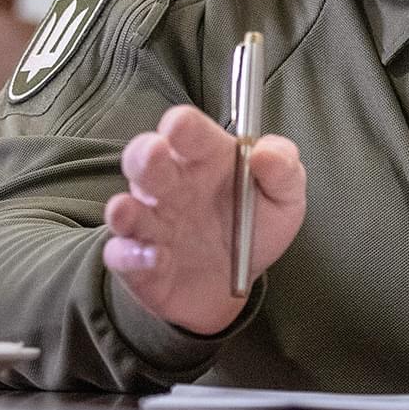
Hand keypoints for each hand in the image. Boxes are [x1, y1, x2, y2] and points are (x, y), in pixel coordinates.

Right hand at [101, 104, 305, 334]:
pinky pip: (123, 255)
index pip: (188, 130)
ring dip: (124, 208)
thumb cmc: (255, 226)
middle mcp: (172, 185)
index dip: (182, 125)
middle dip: (144, 154)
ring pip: (124, 207)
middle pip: (144, 159)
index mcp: (205, 158)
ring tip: (128, 210)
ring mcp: (151, 223)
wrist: (238, 284)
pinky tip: (155, 257)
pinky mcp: (138, 262)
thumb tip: (264, 153)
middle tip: (154, 152)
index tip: (181, 124)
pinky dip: (133, 256)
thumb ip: (283, 168)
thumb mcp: (284, 197)